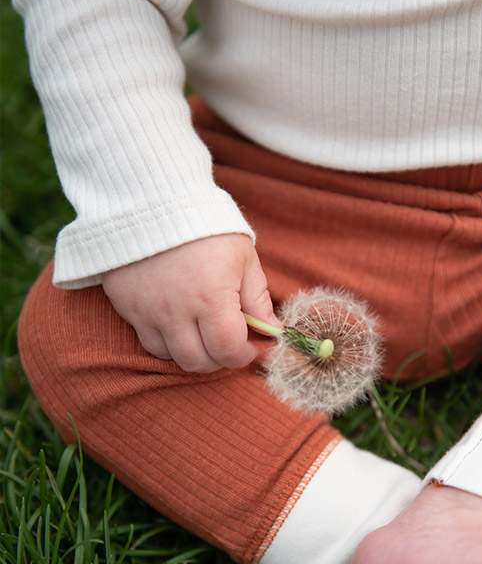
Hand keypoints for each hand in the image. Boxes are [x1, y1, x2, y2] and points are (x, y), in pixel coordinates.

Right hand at [101, 233, 278, 371]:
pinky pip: (146, 340)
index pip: (227, 350)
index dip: (243, 355)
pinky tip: (180, 324)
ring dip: (191, 353)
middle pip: (197, 362)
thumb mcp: (243, 259)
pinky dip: (166, 341)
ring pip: (169, 356)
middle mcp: (175, 311)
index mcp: (210, 299)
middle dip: (219, 359)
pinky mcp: (126, 306)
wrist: (152, 201)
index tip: (250, 346)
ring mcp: (146, 311)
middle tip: (228, 342)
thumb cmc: (207, 229)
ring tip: (203, 333)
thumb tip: (273, 330)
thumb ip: (257, 298)